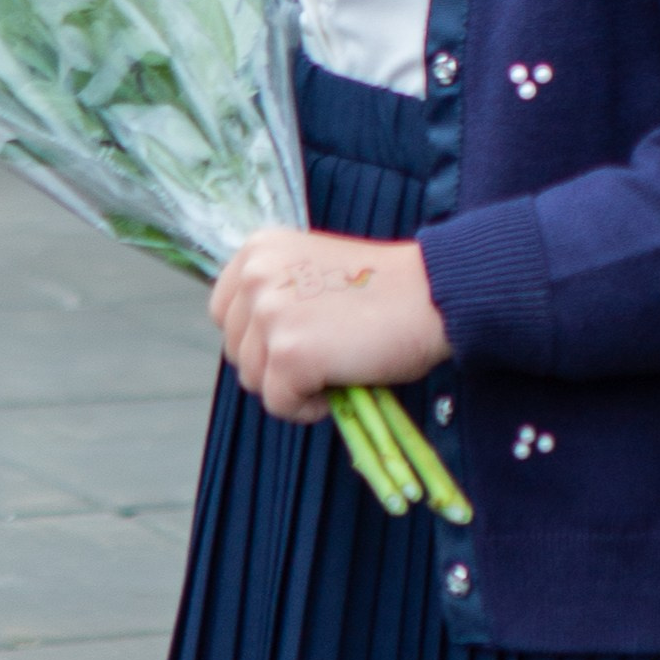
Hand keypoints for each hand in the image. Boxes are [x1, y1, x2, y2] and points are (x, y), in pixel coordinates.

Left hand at [211, 227, 450, 423]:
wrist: (434, 294)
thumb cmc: (385, 290)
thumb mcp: (312, 274)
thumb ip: (276, 294)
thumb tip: (256, 346)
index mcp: (257, 251)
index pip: (225, 313)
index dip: (259, 338)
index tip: (299, 340)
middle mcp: (254, 275)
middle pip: (237, 351)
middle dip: (276, 367)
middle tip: (326, 358)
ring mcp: (269, 314)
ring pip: (255, 382)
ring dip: (293, 388)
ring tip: (337, 368)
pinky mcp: (288, 354)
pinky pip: (280, 405)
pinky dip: (309, 408)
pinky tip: (341, 385)